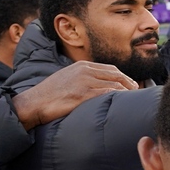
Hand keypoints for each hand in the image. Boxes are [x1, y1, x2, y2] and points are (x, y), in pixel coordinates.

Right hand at [11, 61, 138, 129]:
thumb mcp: (67, 78)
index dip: (124, 77)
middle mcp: (85, 71)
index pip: (111, 69)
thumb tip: (98, 85)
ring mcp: (84, 82)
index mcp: (82, 65)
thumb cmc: (49, 94)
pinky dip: (118, 96)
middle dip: (130, 83)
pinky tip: (123, 101)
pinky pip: (107, 93)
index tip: (132, 85)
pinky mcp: (82, 94)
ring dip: (127, 91)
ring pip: (114, 84)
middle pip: (116, 75)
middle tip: (137, 92)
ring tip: (134, 98)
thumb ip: (83, 78)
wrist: (32, 103)